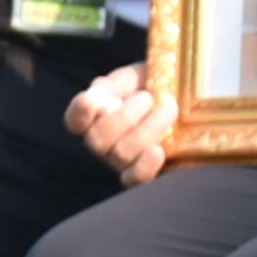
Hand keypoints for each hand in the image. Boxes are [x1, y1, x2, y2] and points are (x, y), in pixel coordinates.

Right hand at [66, 61, 176, 186]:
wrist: (181, 97)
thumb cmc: (150, 86)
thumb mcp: (130, 78)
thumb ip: (113, 86)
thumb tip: (95, 98)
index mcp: (93, 117)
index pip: (75, 120)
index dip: (78, 112)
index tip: (88, 100)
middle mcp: (103, 143)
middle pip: (98, 140)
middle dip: (125, 117)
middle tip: (147, 97)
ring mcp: (121, 161)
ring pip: (121, 155)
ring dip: (147, 130)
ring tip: (169, 108)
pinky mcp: (143, 173)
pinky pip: (136, 179)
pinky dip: (145, 166)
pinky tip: (158, 151)